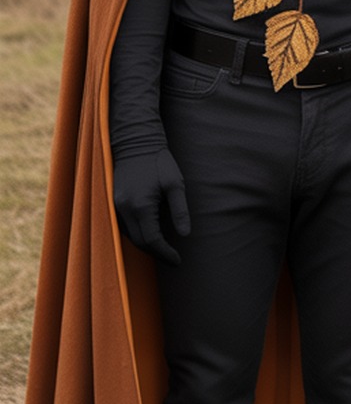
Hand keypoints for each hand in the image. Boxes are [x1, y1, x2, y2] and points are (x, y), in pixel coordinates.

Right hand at [113, 148, 190, 265]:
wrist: (135, 142)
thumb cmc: (159, 161)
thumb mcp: (175, 184)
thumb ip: (180, 210)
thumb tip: (185, 234)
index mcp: (141, 206)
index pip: (152, 240)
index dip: (166, 253)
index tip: (178, 260)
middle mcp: (124, 209)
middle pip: (139, 242)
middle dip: (156, 253)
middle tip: (173, 258)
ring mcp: (115, 205)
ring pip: (129, 236)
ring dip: (146, 245)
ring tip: (163, 250)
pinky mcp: (112, 201)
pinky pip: (123, 226)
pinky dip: (136, 234)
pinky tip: (148, 234)